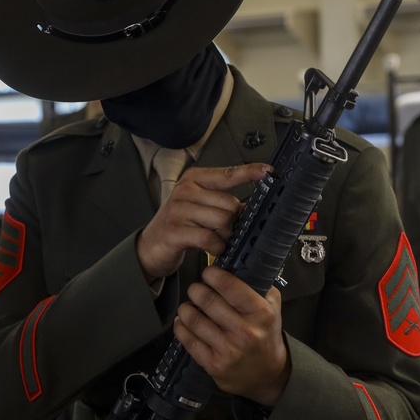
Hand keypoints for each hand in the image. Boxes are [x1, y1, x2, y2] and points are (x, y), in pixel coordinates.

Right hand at [136, 163, 270, 281]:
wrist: (150, 246)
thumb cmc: (178, 225)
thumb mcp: (200, 207)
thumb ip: (223, 203)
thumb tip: (251, 206)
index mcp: (194, 180)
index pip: (228, 174)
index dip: (250, 172)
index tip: (268, 171)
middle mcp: (185, 190)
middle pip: (230, 204)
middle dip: (232, 222)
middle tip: (222, 231)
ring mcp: (179, 210)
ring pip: (222, 221)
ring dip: (224, 236)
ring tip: (214, 239)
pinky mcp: (175, 230)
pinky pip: (210, 238)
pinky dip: (216, 247)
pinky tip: (211, 248)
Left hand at [172, 266, 291, 406]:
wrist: (267, 375)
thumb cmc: (266, 336)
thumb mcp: (273, 309)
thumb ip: (260, 287)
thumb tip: (239, 266)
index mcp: (261, 314)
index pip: (231, 287)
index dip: (214, 275)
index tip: (208, 273)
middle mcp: (245, 332)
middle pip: (208, 301)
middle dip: (196, 290)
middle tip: (195, 289)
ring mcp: (228, 350)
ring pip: (195, 320)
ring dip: (185, 309)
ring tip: (187, 305)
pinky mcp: (214, 364)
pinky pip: (189, 341)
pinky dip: (181, 328)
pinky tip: (182, 322)